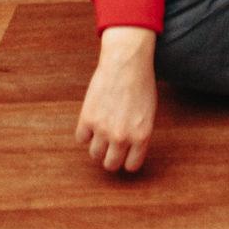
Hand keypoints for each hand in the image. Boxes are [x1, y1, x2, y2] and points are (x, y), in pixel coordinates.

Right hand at [76, 26, 158, 173]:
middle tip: (110, 145)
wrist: (126, 62)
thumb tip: (128, 152)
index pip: (131, 166)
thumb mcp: (148, 113)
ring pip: (94, 154)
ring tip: (101, 131)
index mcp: (142, 137)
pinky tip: (92, 121)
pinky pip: (81, 139)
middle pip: (110, 164)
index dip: (126, 160)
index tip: (124, 153)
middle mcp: (122, 137)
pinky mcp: (87, 119)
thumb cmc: (141, 84)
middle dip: (110, 156)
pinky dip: (85, 132)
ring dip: (97, 145)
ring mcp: (103, 129)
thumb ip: (138, 134)